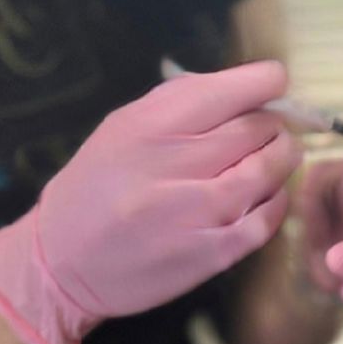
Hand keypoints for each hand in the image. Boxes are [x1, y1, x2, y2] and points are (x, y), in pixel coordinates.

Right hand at [0, 61, 301, 343]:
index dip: (267, 81)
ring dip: (281, 157)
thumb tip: (248, 85)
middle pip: (259, 127)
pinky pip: (267, 218)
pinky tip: (264, 196)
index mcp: (152, 125)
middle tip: (266, 129)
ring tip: (273, 157)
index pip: (234, 89)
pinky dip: (276, 201)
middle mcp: (177, 163)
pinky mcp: (212, 253)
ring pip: (270, 168)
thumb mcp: (122, 126)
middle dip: (273, 122)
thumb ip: (181, 100)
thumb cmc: (95, 186)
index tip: (273, 84)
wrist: (61, 262)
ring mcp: (198, 212)